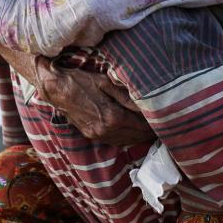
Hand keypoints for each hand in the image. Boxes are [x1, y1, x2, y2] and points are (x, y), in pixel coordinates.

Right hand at [35, 63, 154, 145]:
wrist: (56, 89)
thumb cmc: (82, 81)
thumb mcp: (107, 83)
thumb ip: (128, 97)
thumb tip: (147, 105)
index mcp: (113, 117)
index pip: (142, 125)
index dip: (155, 123)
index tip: (166, 118)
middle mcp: (106, 130)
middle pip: (137, 136)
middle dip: (151, 132)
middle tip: (163, 125)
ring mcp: (98, 135)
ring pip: (127, 141)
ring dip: (140, 137)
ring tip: (151, 129)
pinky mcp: (92, 135)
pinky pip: (116, 140)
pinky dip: (128, 137)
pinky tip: (134, 131)